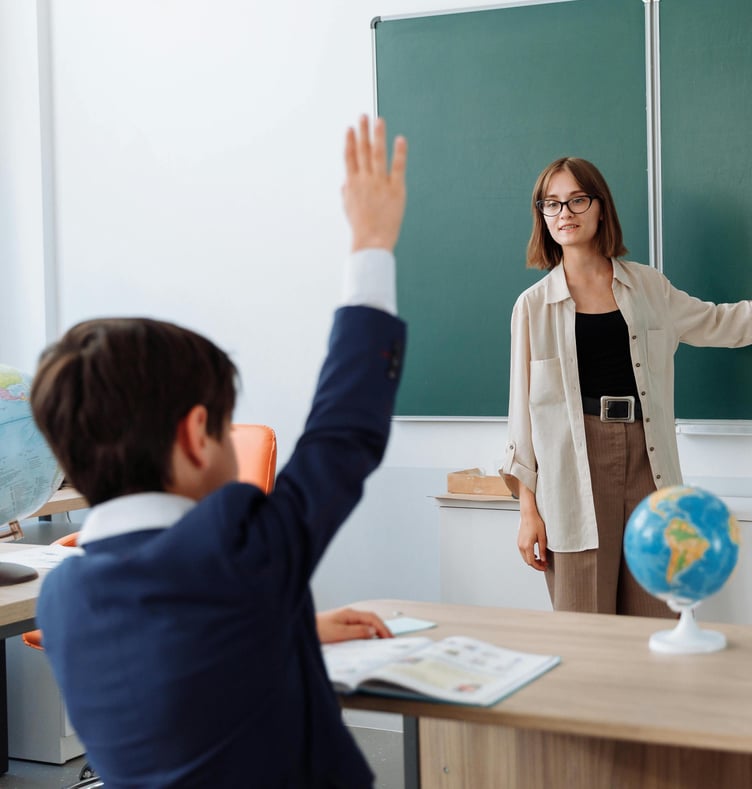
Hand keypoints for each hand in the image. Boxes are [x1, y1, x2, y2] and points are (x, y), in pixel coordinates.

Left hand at [316, 607, 393, 643]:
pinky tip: (368, 640)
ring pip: (366, 623)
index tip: (390, 638)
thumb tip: (372, 632)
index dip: (383, 628)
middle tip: (391, 640)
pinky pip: (359, 627)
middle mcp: (350, 614)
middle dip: (382, 629)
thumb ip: (357, 632)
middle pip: (371, 619)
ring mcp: (346, 619)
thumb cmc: (318, 630)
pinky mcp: (342, 625)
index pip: (372, 618)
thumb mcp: (339, 633)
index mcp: (350, 614)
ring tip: (383, 641)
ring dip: (375, 631)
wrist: (304, 629)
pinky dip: (367, 633)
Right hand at [342, 115, 406, 252]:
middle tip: (363, 116)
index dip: (350, 141)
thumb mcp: (348, 208)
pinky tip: (400, 139)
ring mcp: (380, 184)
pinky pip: (398, 167)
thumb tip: (345, 181)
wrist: (371, 241)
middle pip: (363, 151)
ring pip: (378, 154)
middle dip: (363, 132)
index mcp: (352, 184)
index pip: (349, 157)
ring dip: (378, 135)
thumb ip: (346, 191)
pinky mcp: (396, 190)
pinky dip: (399, 153)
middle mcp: (365, 180)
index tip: (350, 128)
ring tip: (379, 120)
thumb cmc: (360, 226)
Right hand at [517, 485, 547, 570]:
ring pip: (525, 557)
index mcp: (527, 546)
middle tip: (544, 564)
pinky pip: (523, 552)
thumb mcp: (542, 538)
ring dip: (532, 560)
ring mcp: (519, 543)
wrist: (528, 514)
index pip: (532, 562)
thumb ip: (542, 550)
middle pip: (527, 561)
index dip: (538, 567)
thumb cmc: (535, 523)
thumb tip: (543, 559)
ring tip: (541, 559)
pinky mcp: (519, 541)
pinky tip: (535, 554)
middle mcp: (521, 546)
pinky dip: (529, 555)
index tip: (544, 567)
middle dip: (536, 565)